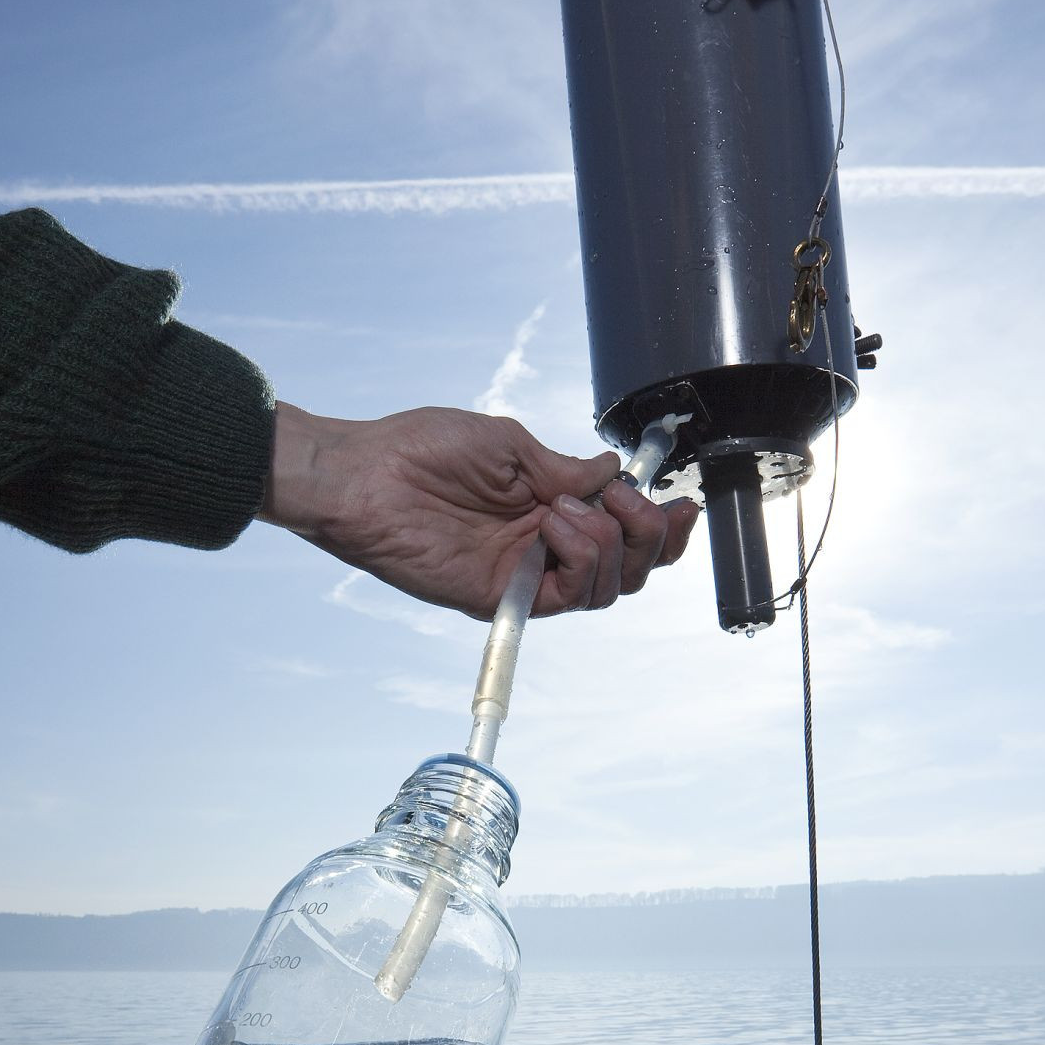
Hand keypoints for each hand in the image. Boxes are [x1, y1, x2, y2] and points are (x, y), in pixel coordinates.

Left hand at [263, 402, 698, 617]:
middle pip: (630, 567)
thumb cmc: (419, 449)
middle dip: (646, 534)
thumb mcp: (509, 445)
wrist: (364, 476)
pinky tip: (551, 527)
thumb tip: (612, 475)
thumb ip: (565, 469)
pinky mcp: (500, 597)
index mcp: (550, 505)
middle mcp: (544, 545)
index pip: (624, 531)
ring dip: (604, 543)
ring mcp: (525, 574)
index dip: (662, 524)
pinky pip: (566, 600)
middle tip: (623, 502)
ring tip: (560, 509)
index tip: (679, 501)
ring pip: (606, 587)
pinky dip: (577, 562)